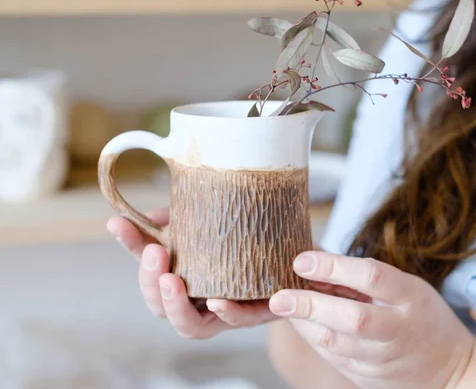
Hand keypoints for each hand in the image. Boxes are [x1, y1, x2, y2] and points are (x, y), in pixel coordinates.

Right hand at [106, 208, 276, 339]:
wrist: (297, 263)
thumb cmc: (249, 242)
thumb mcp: (218, 224)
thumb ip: (187, 219)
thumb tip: (156, 213)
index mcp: (183, 275)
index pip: (148, 264)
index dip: (130, 245)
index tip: (115, 223)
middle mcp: (196, 300)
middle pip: (158, 303)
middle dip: (148, 280)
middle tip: (154, 253)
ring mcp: (221, 312)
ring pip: (187, 324)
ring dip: (173, 304)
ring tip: (170, 280)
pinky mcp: (253, 314)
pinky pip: (236, 320)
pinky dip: (225, 313)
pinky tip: (216, 301)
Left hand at [267, 251, 475, 388]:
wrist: (450, 371)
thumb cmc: (421, 315)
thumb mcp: (406, 286)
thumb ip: (363, 276)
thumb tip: (313, 259)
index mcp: (410, 297)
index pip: (371, 277)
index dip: (334, 267)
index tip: (302, 259)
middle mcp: (398, 330)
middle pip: (352, 318)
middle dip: (311, 306)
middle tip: (278, 296)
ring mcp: (383, 359)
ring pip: (336, 344)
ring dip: (303, 324)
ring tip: (282, 305)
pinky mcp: (368, 378)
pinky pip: (333, 358)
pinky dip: (312, 338)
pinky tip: (299, 323)